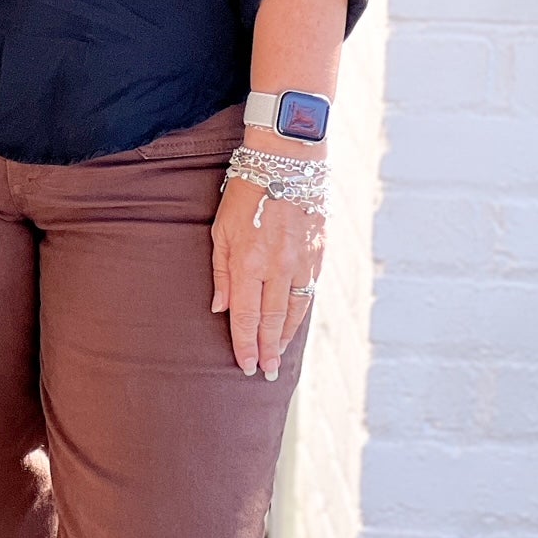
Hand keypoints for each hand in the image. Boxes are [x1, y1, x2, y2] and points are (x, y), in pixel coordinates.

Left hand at [210, 163, 324, 380]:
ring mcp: (300, 263)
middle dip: (267, 349)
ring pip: (294, 311)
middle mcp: (276, 268)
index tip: (246, 365)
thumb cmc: (246, 194)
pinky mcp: (316, 255)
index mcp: (248, 262)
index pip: (245, 315)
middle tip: (265, 373)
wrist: (285, 164)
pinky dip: (300, 313)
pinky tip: (294, 324)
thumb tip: (221, 307)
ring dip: (286, 337)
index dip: (244, 343)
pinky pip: (308, 293)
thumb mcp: (221, 229)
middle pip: (271, 321)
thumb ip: (221, 271)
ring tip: (279, 357)